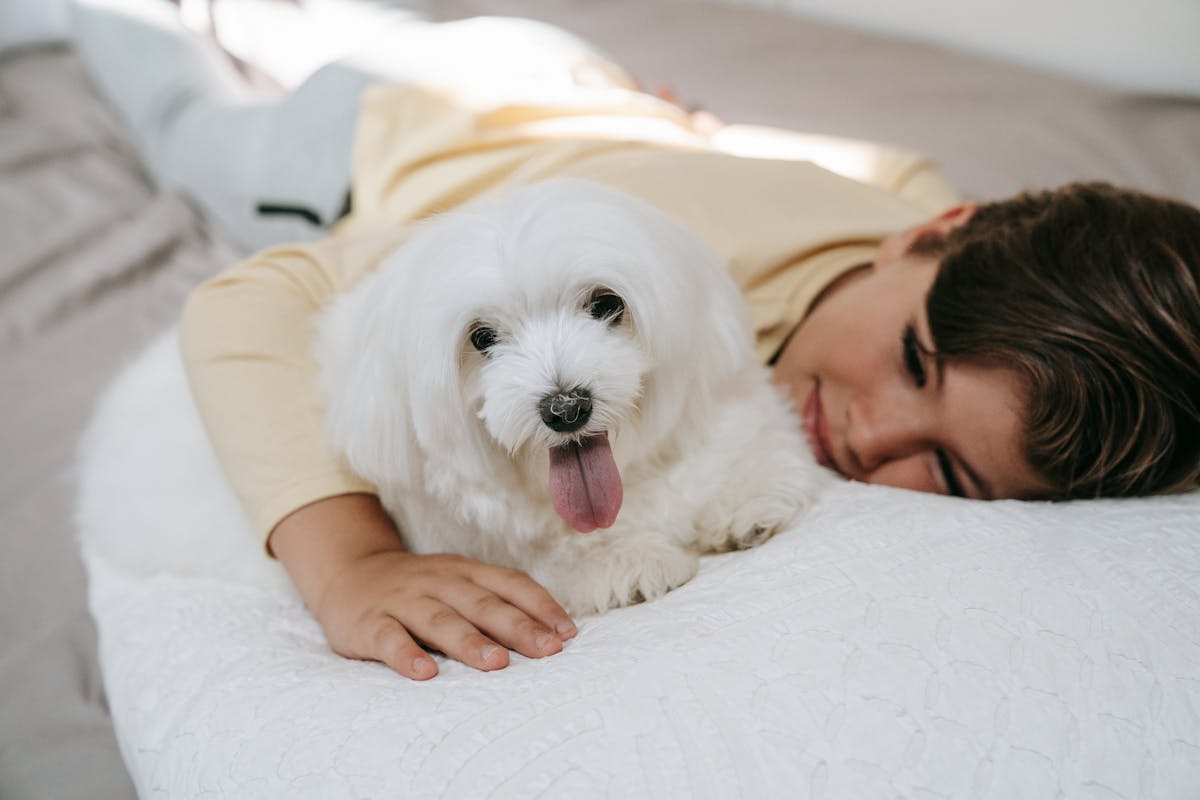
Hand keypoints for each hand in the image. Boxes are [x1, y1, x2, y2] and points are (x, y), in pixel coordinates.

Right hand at [268, 493, 575, 680]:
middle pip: (482, 604)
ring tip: (496, 663)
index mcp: (465, 572)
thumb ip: (494, 604)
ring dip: (470, 641)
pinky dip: (406, 655)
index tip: (567, 633)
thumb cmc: (419, 590)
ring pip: (440, 619)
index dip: (540, 606)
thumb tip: (550, 635)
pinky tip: (424, 673)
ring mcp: (403, 601)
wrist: (348, 574)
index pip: (510, 584)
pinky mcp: (369, 623)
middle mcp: (438, 582)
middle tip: (547, 650)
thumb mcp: (457, 585)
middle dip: (517, 627)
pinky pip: (389, 638)